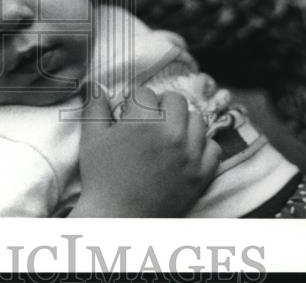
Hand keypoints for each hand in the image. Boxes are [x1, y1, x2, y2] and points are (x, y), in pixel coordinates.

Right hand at [71, 86, 220, 216]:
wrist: (119, 219)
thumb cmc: (102, 178)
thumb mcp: (92, 139)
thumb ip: (95, 106)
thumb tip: (95, 85)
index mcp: (144, 122)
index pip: (145, 93)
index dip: (134, 102)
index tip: (129, 114)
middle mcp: (172, 135)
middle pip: (176, 100)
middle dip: (160, 105)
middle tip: (149, 119)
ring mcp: (191, 156)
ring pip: (197, 120)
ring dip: (183, 122)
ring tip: (168, 133)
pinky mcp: (201, 175)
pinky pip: (213, 148)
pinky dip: (202, 146)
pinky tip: (185, 151)